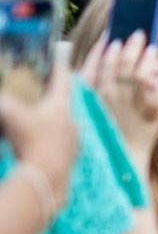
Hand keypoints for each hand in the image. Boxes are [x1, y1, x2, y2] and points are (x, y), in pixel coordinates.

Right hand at [0, 59, 77, 214]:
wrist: (47, 176)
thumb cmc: (30, 141)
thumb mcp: (10, 115)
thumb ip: (3, 102)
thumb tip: (1, 98)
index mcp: (60, 106)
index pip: (62, 81)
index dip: (60, 68)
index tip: (61, 58)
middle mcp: (72, 120)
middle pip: (63, 104)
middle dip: (53, 98)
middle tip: (45, 93)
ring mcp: (74, 139)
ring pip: (63, 124)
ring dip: (52, 121)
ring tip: (39, 121)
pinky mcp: (71, 156)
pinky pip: (61, 142)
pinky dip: (51, 139)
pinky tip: (41, 143)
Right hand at [76, 32, 157, 168]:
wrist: (123, 156)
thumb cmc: (112, 128)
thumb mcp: (100, 105)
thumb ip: (107, 84)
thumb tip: (119, 57)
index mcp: (96, 94)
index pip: (98, 64)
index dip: (106, 47)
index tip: (113, 34)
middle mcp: (112, 97)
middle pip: (121, 64)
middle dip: (131, 46)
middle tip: (139, 33)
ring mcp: (130, 105)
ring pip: (139, 75)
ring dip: (147, 59)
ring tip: (153, 50)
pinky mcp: (150, 115)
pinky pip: (157, 93)